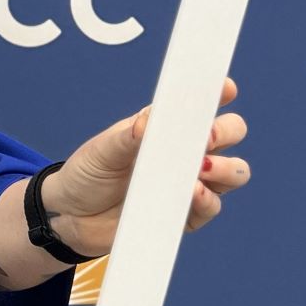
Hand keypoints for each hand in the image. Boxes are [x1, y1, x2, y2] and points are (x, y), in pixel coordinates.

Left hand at [40, 79, 248, 258]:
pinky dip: (207, 199)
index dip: (218, 93)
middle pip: (230, 133)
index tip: (226, 88)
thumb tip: (150, 121)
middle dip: (227, 130)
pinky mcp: (186, 215)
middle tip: (207, 136)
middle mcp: (184, 152)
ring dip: (226, 168)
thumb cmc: (88, 173)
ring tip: (201, 168)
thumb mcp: (101, 150)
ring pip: (233, 172)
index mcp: (165, 126)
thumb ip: (127, 135)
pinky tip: (193, 192)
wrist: (72, 217)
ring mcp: (189, 183)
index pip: (200, 105)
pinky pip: (211, 207)